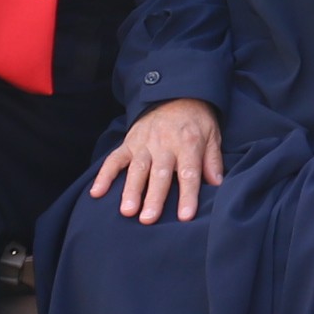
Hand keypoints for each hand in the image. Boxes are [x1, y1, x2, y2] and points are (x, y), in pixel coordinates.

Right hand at [91, 96, 223, 219]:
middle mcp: (165, 144)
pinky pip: (114, 159)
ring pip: (137, 169)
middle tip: (148, 220)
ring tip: (127, 210)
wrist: (176, 93)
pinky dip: (104, 175)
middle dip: (153, 198)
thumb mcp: (212, 135)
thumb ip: (212, 161)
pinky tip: (97, 192)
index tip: (185, 217)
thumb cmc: (196, 121)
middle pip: (159, 174)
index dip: (188, 195)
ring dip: (131, 190)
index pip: (189, 173)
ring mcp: (144, 144)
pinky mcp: (129, 143)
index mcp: (188, 144)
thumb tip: (217, 184)